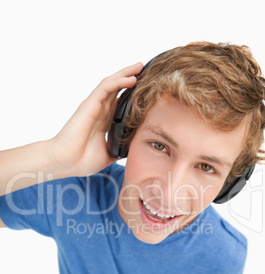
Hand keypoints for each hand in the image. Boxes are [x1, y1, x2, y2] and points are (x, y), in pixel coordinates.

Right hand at [50, 62, 142, 176]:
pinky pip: (105, 88)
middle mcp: (100, 110)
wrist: (65, 162)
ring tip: (139, 66)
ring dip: (126, 74)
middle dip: (131, 77)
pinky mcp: (89, 105)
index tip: (146, 89)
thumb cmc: (82, 160)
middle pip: (117, 88)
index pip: (120, 101)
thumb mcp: (108, 155)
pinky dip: (119, 81)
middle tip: (145, 70)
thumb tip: (133, 151)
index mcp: (104, 121)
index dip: (132, 94)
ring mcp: (94, 106)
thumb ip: (119, 150)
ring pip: (112, 83)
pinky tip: (131, 78)